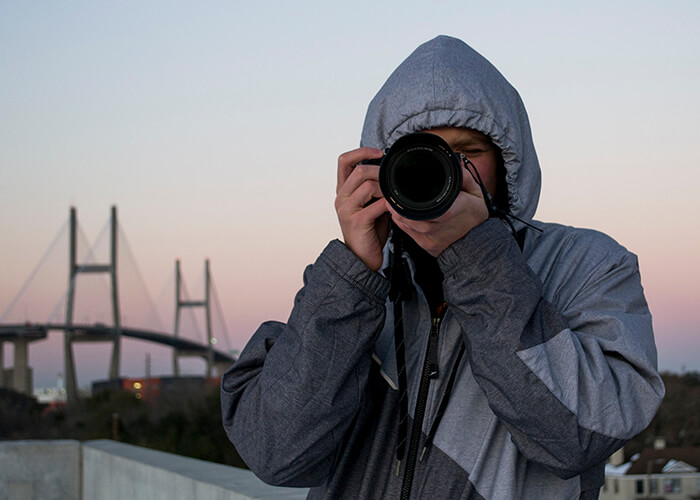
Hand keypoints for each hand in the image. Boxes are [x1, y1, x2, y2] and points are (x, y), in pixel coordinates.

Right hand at [335, 147, 389, 271]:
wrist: (362, 258)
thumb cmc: (369, 230)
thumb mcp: (371, 204)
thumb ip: (375, 188)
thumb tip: (391, 172)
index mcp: (343, 190)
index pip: (344, 161)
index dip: (361, 151)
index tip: (379, 152)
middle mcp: (341, 197)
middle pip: (359, 170)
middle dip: (380, 172)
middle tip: (393, 180)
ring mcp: (346, 209)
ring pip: (367, 185)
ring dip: (386, 189)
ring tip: (394, 197)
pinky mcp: (356, 221)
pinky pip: (375, 205)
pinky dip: (388, 204)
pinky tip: (393, 209)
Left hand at [388, 163, 488, 256]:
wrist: (476, 241)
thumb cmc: (474, 216)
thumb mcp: (475, 192)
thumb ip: (464, 177)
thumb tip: (455, 162)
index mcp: (452, 211)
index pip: (429, 208)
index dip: (410, 202)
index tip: (401, 192)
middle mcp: (440, 226)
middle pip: (413, 218)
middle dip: (399, 206)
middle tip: (391, 196)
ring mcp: (433, 238)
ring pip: (408, 226)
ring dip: (398, 214)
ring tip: (393, 204)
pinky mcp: (428, 245)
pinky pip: (409, 234)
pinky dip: (402, 223)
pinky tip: (400, 216)